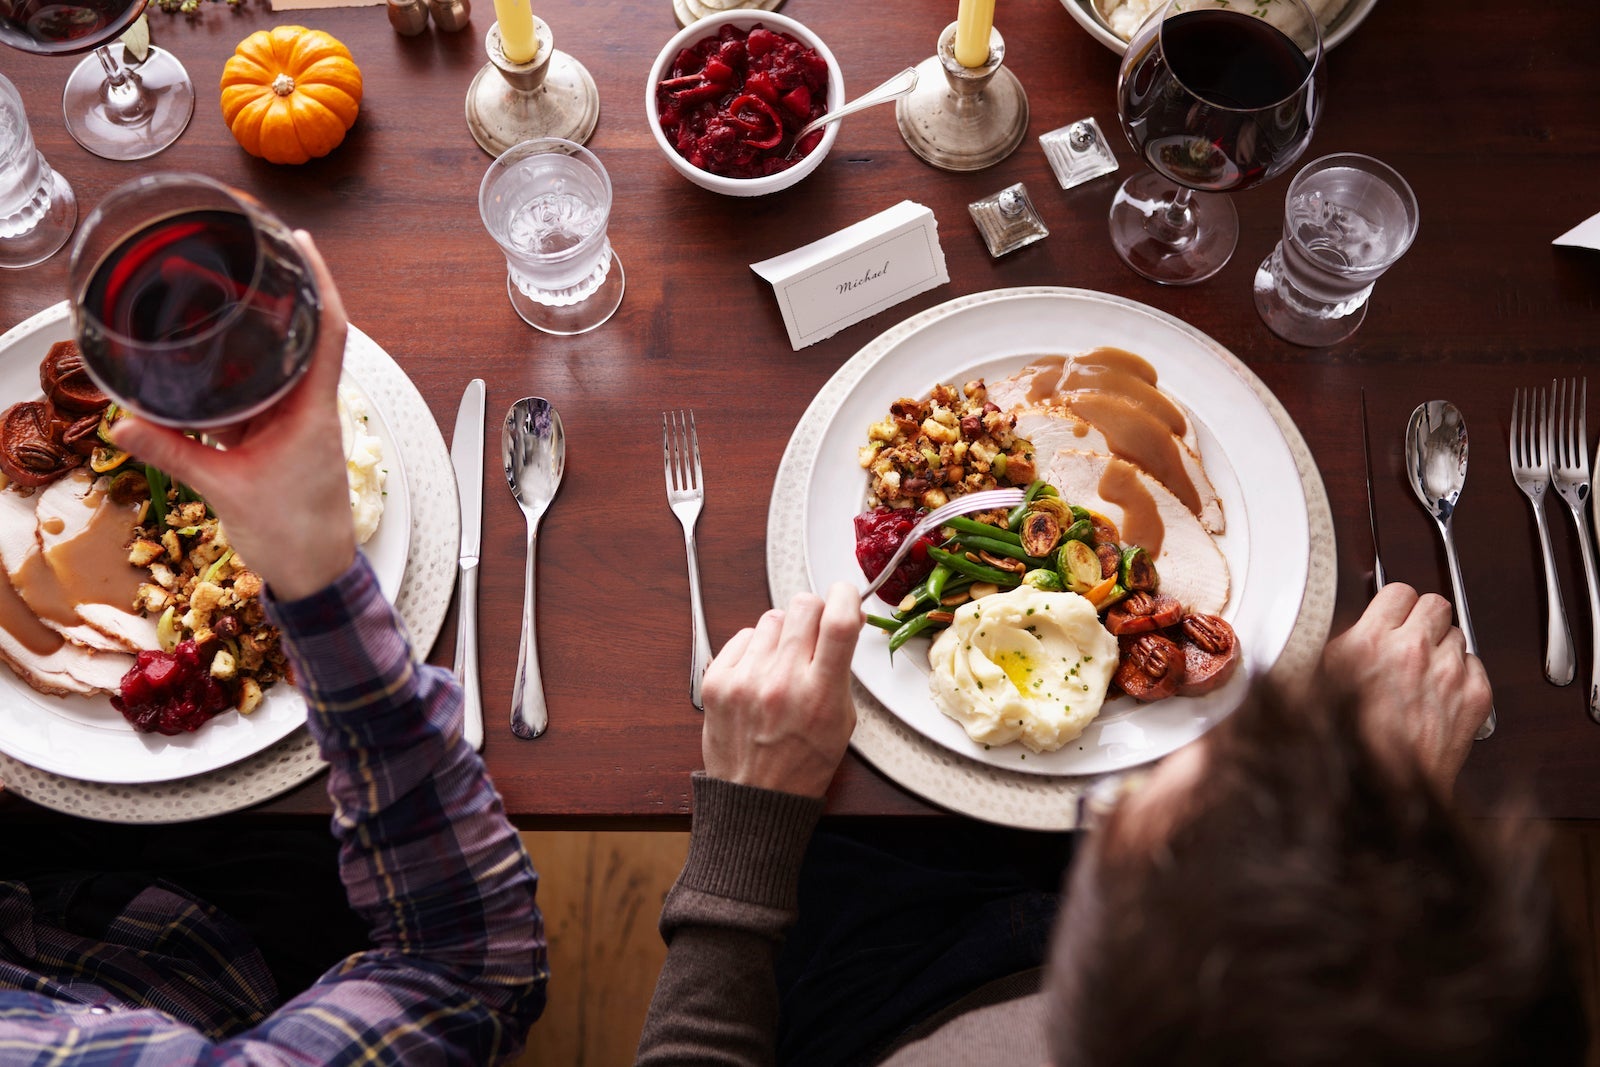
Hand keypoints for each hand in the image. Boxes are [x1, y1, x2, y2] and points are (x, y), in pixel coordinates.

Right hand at [110, 231, 355, 601]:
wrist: (316, 573)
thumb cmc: (293, 534)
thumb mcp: (225, 488)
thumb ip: (173, 453)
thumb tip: (124, 423)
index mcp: (314, 410)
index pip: (330, 331)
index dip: (319, 284)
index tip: (303, 246)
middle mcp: (313, 408)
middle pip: (305, 336)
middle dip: (280, 297)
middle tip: (250, 260)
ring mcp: (300, 421)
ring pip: (283, 364)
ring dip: (260, 336)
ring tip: (227, 299)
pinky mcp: (284, 438)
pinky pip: (265, 394)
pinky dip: (244, 375)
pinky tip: (217, 362)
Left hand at [700, 583, 862, 797]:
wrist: (754, 798)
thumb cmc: (802, 765)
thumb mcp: (841, 723)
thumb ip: (840, 672)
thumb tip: (840, 623)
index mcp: (820, 694)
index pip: (839, 621)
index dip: (845, 596)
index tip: (845, 595)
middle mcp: (781, 681)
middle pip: (804, 605)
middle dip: (815, 611)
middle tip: (815, 632)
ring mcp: (746, 679)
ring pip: (772, 618)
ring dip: (783, 633)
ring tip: (783, 664)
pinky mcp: (717, 681)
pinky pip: (742, 636)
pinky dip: (754, 649)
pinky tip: (759, 674)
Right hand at [1321, 583, 1490, 792]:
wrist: (1392, 790)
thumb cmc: (1354, 747)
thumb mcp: (1318, 690)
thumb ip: (1335, 653)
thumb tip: (1339, 633)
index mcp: (1369, 644)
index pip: (1398, 592)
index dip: (1394, 604)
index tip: (1392, 615)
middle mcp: (1413, 651)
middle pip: (1435, 603)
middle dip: (1424, 618)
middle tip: (1412, 636)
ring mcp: (1448, 672)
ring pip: (1457, 632)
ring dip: (1443, 646)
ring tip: (1425, 669)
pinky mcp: (1475, 695)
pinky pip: (1477, 662)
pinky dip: (1464, 672)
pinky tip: (1443, 689)